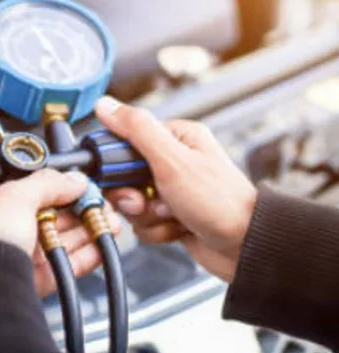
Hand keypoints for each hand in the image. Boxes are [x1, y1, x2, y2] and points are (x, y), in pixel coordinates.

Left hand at [0, 169, 122, 295]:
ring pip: (51, 245)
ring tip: (108, 220)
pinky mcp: (27, 288)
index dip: (41, 190)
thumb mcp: (13, 196)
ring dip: (83, 231)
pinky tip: (101, 244)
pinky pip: (60, 269)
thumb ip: (46, 184)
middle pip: (35, 221)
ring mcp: (6, 266)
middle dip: (71, 211)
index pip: (8, 197)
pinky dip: (83, 256)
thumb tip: (73, 180)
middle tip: (95, 203)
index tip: (69, 186)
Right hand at [96, 96, 257, 281]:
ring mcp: (171, 191)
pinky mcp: (170, 215)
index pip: (124, 140)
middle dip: (131, 196)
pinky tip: (176, 228)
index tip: (121, 177)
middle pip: (123, 176)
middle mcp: (173, 162)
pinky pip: (143, 222)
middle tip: (144, 201)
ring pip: (131, 203)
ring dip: (146, 216)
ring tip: (170, 216)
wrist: (246, 248)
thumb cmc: (221, 202)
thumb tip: (106, 105)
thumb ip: (137, 130)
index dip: (115, 163)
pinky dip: (156, 230)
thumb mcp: (173, 160)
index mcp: (176, 138)